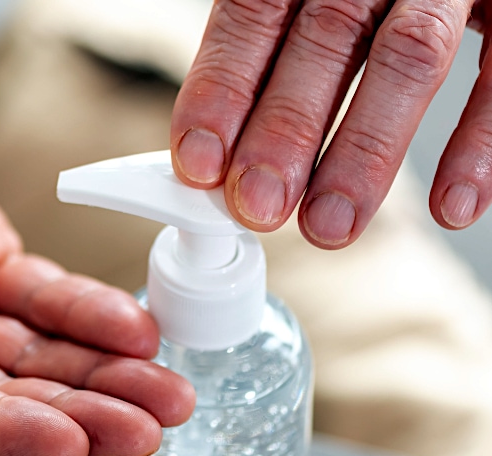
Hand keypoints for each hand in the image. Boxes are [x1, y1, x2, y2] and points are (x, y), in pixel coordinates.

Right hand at [0, 7, 194, 455]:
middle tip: (145, 428)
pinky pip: (42, 291)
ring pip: (37, 354)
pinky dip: (88, 309)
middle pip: (4, 399)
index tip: (68, 440)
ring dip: (103, 373)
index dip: (0, 432)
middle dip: (79, 415)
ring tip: (164, 392)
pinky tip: (133, 327)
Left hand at [171, 0, 485, 248]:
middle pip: (325, 39)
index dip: (223, 90)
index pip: (254, 14)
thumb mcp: (303, 4)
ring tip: (327, 226)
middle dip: (286, 130)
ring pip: (408, 57)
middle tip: (258, 204)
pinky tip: (451, 207)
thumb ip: (266, 61)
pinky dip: (480, 143)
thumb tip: (214, 156)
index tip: (199, 164)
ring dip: (364, 151)